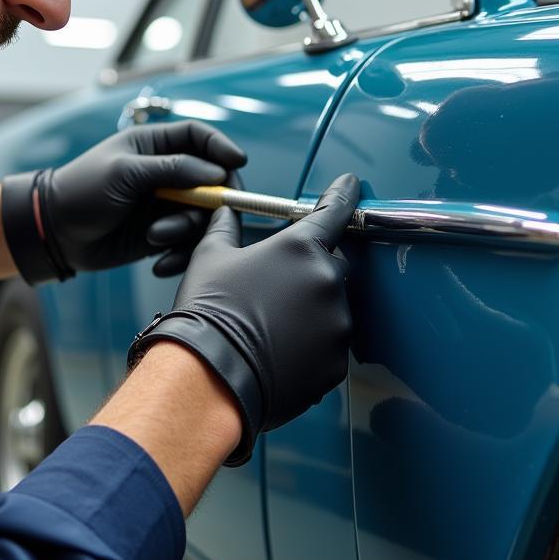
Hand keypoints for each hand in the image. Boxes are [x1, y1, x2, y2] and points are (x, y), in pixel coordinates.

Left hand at [1, 122, 246, 284]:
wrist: (55, 233)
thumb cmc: (83, 191)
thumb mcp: (125, 173)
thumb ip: (171, 170)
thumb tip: (216, 174)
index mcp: (154, 146)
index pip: (199, 137)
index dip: (222, 148)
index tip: (237, 164)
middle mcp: (166, 173)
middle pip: (212, 181)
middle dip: (213, 200)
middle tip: (212, 216)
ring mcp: (166, 205)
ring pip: (202, 217)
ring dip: (186, 231)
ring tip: (155, 238)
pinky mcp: (162, 234)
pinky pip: (188, 243)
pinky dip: (180, 254)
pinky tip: (159, 264)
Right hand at [128, 174, 358, 465]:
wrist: (208, 375)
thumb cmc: (207, 311)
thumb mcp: (210, 256)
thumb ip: (226, 227)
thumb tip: (225, 211)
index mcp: (300, 248)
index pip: (334, 211)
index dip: (343, 195)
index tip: (351, 184)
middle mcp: (327, 282)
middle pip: (332, 265)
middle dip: (310, 271)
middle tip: (276, 288)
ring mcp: (336, 325)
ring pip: (331, 308)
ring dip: (310, 312)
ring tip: (268, 329)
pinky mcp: (335, 363)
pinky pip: (328, 347)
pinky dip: (309, 347)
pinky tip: (277, 352)